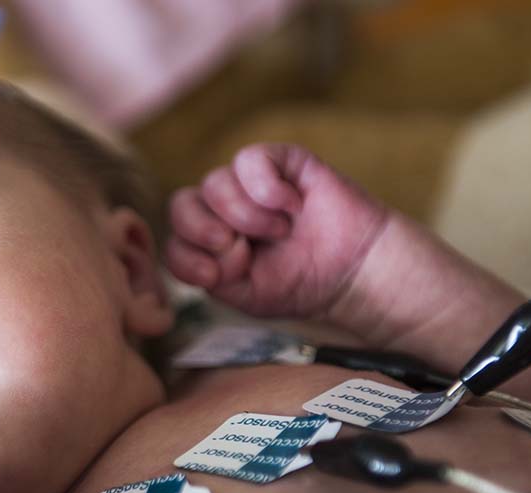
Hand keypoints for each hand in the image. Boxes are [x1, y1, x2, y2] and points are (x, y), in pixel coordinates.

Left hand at [166, 143, 388, 319]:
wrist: (355, 272)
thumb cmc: (302, 284)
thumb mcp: (248, 295)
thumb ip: (214, 276)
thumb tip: (205, 248)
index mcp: (211, 243)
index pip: (174, 242)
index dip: (188, 259)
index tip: (218, 277)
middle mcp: (223, 209)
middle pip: (182, 204)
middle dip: (204, 232)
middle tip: (240, 249)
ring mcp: (250, 183)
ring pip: (214, 183)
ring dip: (245, 215)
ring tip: (281, 231)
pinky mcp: (281, 160)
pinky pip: (250, 160)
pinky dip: (266, 187)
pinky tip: (290, 206)